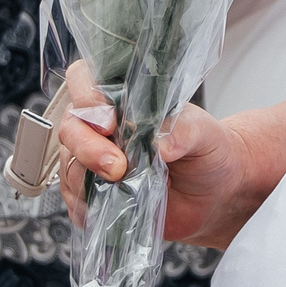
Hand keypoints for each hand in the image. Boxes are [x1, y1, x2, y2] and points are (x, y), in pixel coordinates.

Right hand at [52, 62, 253, 247]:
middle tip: (118, 165)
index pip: (84, 79)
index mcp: (121, 97)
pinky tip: (116, 205)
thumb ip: (183, 131)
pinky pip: (75, 202)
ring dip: (91, 180)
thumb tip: (160, 144)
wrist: (215, 194)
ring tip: (127, 186)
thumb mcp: (203, 133)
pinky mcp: (94, 197)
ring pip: (69, 166)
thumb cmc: (206, 151)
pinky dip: (90, 207)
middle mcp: (101, 127)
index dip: (86, 95)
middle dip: (88, 147)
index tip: (109, 120)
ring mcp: (93, 162)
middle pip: (71, 127)